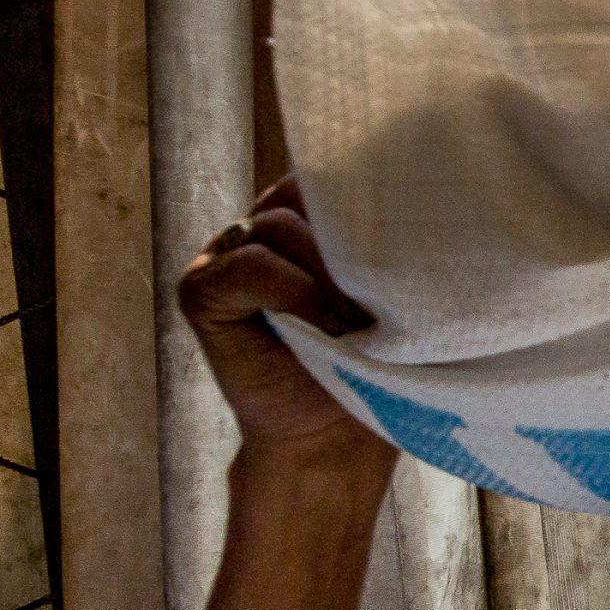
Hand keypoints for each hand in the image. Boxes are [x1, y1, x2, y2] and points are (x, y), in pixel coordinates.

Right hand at [176, 178, 388, 461]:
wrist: (336, 435)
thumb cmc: (378, 363)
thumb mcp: (394, 292)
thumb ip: (383, 240)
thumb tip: (409, 193)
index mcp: (306, 218)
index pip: (328, 174)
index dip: (367, 206)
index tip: (404, 250)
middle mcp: (261, 227)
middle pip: (305, 195)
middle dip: (350, 246)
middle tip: (381, 302)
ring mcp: (224, 254)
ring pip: (280, 226)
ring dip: (328, 276)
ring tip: (355, 324)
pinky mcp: (200, 289)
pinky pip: (250, 264)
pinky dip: (293, 292)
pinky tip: (320, 328)